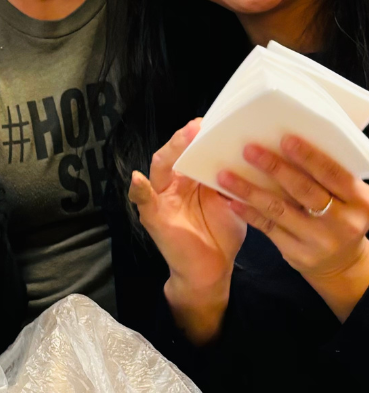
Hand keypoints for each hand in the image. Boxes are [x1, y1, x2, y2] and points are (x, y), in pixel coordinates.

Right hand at [130, 119, 245, 342]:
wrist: (212, 271)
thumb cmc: (220, 234)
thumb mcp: (231, 202)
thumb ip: (234, 181)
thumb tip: (254, 154)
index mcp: (191, 178)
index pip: (191, 150)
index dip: (200, 136)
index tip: (215, 120)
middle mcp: (173, 184)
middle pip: (174, 154)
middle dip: (184, 139)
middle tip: (200, 126)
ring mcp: (161, 199)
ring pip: (158, 170)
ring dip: (169, 154)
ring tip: (182, 139)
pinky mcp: (154, 218)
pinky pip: (143, 202)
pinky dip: (139, 190)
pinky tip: (138, 181)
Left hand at [219, 135, 368, 320]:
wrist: (343, 262)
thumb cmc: (340, 217)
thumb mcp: (346, 197)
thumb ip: (326, 176)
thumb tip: (286, 142)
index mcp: (360, 201)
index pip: (333, 174)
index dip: (309, 157)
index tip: (285, 139)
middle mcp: (344, 222)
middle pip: (304, 190)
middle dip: (274, 167)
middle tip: (249, 150)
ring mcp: (320, 240)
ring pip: (279, 209)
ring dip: (250, 190)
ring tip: (226, 175)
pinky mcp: (299, 253)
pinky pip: (268, 228)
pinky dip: (249, 212)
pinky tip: (232, 200)